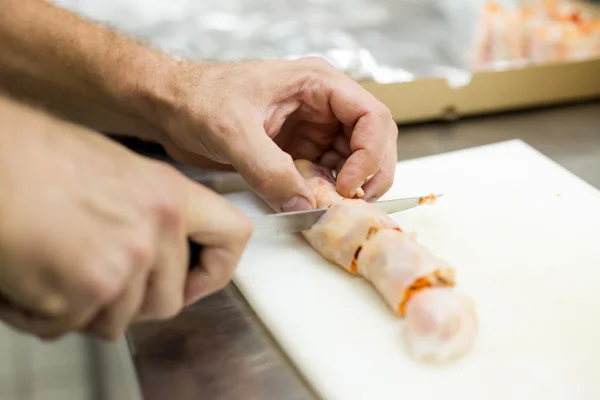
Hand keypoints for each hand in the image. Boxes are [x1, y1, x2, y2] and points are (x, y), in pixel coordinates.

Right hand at [0, 98, 251, 339]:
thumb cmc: (35, 158)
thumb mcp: (117, 171)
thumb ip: (152, 212)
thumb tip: (165, 248)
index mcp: (170, 194)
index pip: (233, 236)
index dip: (215, 269)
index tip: (197, 278)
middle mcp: (157, 227)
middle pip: (167, 301)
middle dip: (130, 302)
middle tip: (97, 278)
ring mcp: (126, 260)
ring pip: (119, 321)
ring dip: (83, 308)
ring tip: (55, 266)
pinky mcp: (88, 288)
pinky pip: (71, 327)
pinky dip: (44, 314)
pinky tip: (30, 276)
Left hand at [155, 58, 397, 211]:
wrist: (169, 107)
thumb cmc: (197, 98)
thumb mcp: (232, 131)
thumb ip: (268, 169)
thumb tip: (302, 206)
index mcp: (317, 83)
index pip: (371, 116)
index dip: (370, 154)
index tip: (347, 186)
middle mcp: (322, 105)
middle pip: (372, 140)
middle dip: (369, 174)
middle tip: (352, 204)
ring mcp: (311, 128)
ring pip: (352, 161)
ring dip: (347, 187)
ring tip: (329, 207)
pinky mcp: (296, 150)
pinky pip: (325, 174)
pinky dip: (324, 193)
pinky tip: (309, 203)